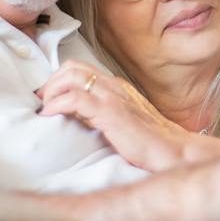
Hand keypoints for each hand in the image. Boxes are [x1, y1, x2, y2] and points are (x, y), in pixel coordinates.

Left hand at [37, 61, 219, 171]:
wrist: (176, 153)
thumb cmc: (153, 146)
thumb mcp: (125, 125)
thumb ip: (104, 117)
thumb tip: (78, 119)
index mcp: (118, 88)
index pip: (81, 70)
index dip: (59, 81)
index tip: (48, 100)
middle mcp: (115, 87)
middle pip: (72, 67)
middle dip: (51, 83)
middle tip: (43, 104)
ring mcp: (113, 98)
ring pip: (71, 75)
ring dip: (51, 90)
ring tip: (45, 109)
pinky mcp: (110, 113)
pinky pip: (74, 98)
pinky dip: (56, 104)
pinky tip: (50, 116)